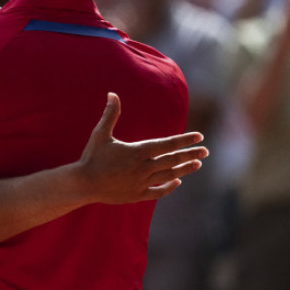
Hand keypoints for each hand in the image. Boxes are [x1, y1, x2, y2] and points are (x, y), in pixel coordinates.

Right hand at [77, 93, 207, 204]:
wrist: (83, 184)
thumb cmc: (92, 157)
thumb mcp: (100, 134)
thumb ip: (110, 114)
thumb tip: (112, 94)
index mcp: (137, 151)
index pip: (167, 144)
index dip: (184, 140)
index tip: (199, 137)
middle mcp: (142, 168)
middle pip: (173, 160)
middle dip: (191, 154)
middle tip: (205, 151)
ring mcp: (141, 183)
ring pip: (169, 175)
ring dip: (184, 169)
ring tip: (197, 164)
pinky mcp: (136, 195)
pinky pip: (158, 191)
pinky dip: (169, 186)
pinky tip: (177, 181)